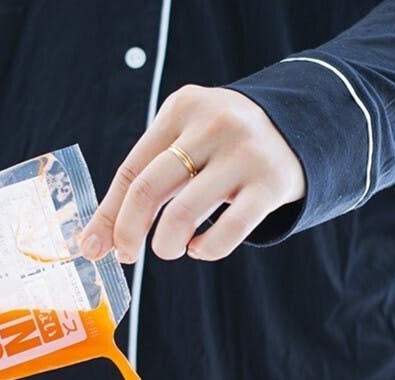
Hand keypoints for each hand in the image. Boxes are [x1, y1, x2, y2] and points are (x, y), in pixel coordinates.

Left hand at [81, 85, 305, 262]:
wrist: (300, 126)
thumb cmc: (223, 146)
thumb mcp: (186, 143)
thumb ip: (146, 181)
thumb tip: (94, 241)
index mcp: (181, 109)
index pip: (131, 170)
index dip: (108, 215)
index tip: (94, 247)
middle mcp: (212, 125)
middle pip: (149, 188)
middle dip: (128, 231)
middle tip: (127, 255)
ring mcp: (244, 153)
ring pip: (184, 213)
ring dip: (167, 244)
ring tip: (170, 248)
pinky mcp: (271, 183)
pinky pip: (229, 230)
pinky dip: (207, 248)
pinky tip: (201, 248)